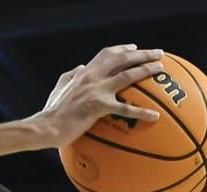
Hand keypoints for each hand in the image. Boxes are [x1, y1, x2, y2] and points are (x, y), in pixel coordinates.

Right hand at [36, 45, 164, 147]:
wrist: (45, 126)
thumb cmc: (51, 111)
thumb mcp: (59, 87)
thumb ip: (70, 75)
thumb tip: (81, 66)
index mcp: (84, 72)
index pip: (107, 54)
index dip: (123, 49)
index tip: (135, 48)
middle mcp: (92, 77)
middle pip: (122, 59)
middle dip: (143, 54)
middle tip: (159, 54)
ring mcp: (96, 91)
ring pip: (128, 75)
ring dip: (147, 70)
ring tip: (161, 70)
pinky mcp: (99, 107)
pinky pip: (125, 109)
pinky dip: (141, 112)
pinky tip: (155, 116)